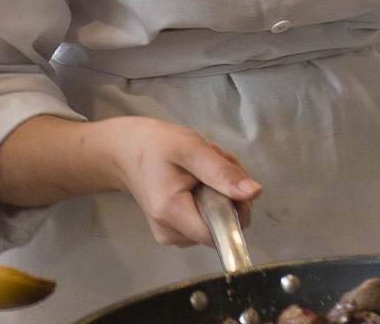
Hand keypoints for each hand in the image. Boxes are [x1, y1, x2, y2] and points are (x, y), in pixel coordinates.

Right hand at [94, 117, 262, 248]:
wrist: (125, 151)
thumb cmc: (154, 145)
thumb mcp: (191, 149)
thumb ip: (223, 173)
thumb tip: (254, 193)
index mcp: (171, 213)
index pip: (221, 232)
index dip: (236, 207)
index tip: (229, 177)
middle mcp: (171, 233)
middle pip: (222, 226)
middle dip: (229, 192)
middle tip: (216, 161)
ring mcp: (172, 235)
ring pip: (217, 222)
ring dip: (221, 192)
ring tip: (203, 167)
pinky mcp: (175, 232)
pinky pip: (207, 220)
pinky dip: (211, 198)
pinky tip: (199, 178)